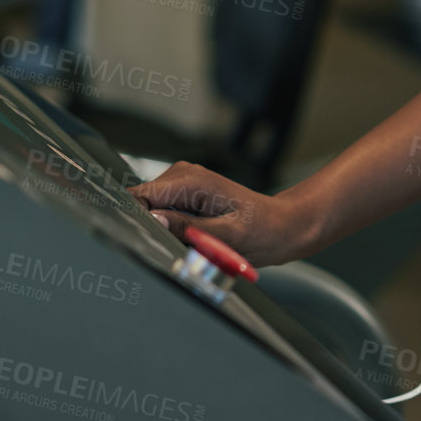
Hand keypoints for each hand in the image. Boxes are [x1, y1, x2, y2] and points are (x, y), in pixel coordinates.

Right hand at [129, 161, 304, 267]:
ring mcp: (183, 182)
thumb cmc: (262, 231)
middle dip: (153, 227)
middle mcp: (183, 174)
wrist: (280, 226)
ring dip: (164, 229)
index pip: (140, 196)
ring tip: (195, 240)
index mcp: (192, 181)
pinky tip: (195, 236)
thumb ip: (188, 227)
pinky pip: (163, 211)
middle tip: (184, 245)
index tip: (154, 239)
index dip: (139, 220)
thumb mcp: (227, 237)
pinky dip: (173, 228)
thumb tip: (154, 218)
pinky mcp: (185, 192)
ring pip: (151, 209)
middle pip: (142, 203)